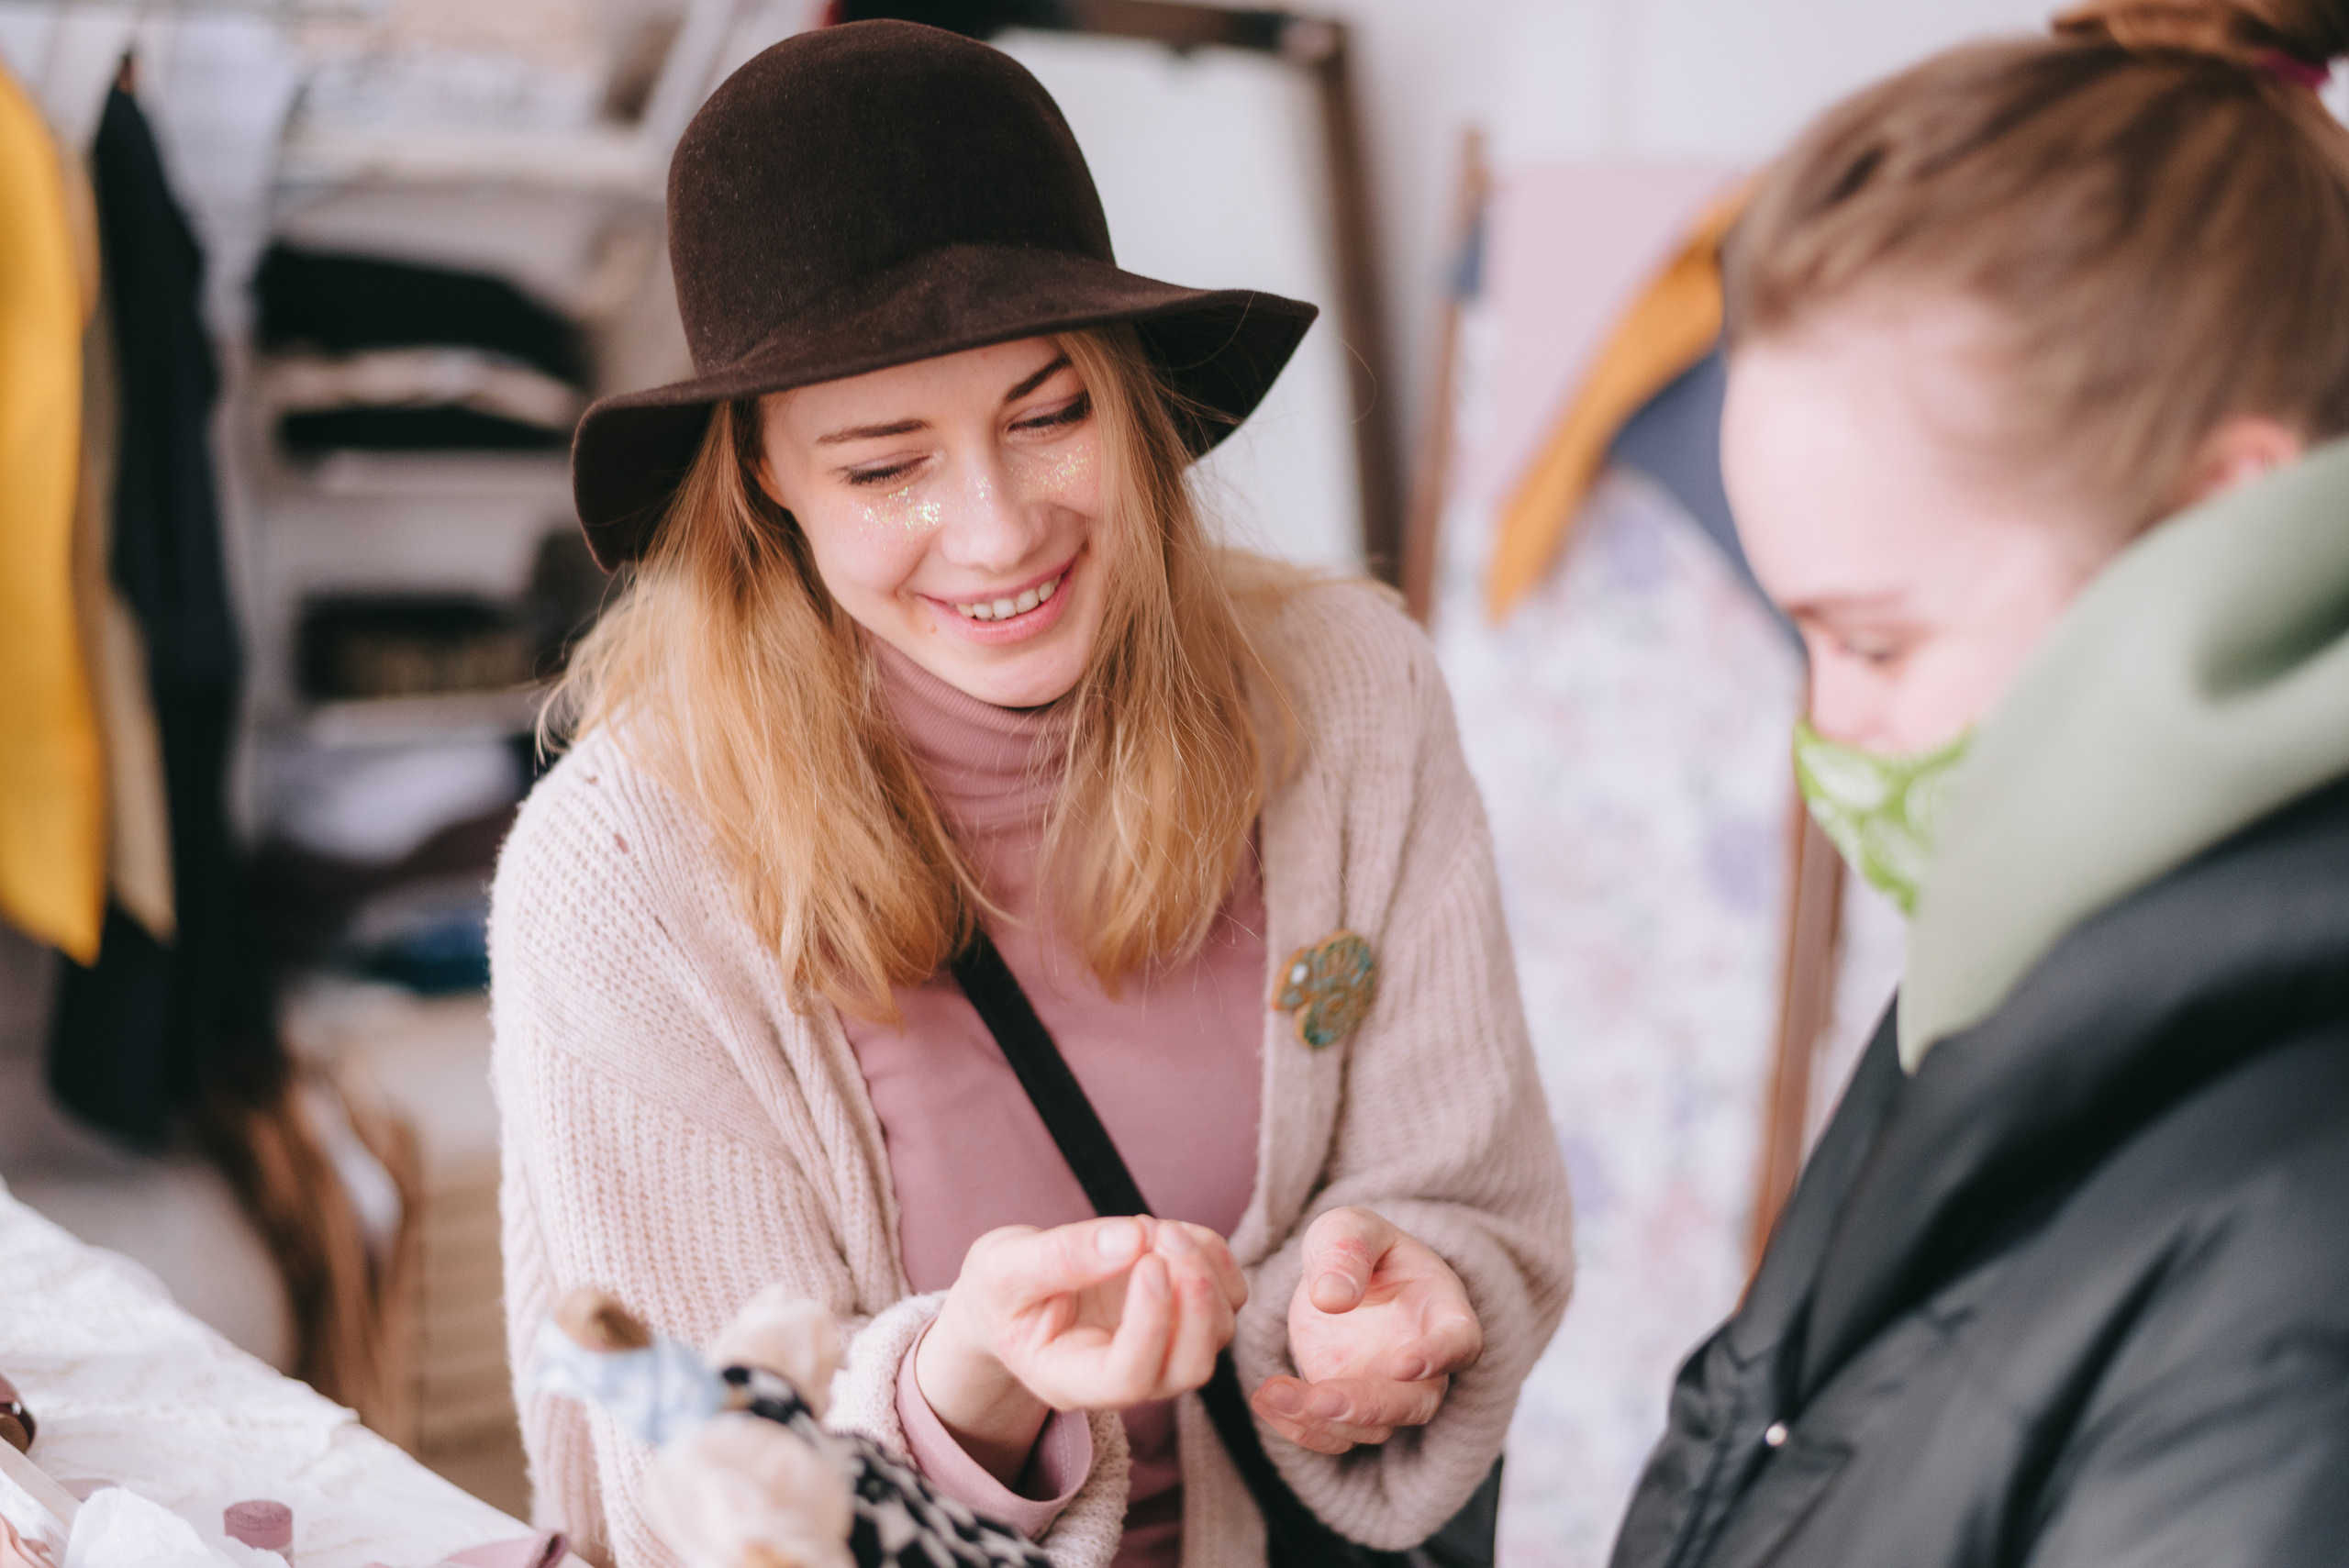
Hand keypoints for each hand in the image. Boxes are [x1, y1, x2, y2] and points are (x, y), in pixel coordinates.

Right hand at [919, 1217, 1244, 1482]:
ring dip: (1202, 1270)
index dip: (1150, 1325)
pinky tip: (1175, 1232)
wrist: (1015, 1291)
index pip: (1127, 1379)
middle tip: (1162, 1235)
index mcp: (1069, 1380)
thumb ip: (1059, 1257)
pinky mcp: (1184, 1316)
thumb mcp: (1004, 1268)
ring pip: (1218, 1331)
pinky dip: (1214, 1257)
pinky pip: (1227, 1296)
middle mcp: (1124, 1377)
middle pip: (1188, 1368)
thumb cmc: (1003, 1289)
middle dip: (1192, 1299)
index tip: (1147, 1262)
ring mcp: (1161, 1350)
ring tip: (1157, 1228)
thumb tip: (1131, 1239)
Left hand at [1251, 1207, 1482, 1454]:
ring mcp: (1388, 1393)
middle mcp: (1426, 1365)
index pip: (1458, 1342)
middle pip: (1416, 1403)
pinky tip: (1265, 1400)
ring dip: (1322, 1420)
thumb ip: (1347, 1253)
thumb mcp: (1350, 1228)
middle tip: (1320, 1399)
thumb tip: (1332, 1299)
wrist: (1338, 1277)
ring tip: (1271, 1393)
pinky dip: (1299, 1427)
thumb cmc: (1357, 1246)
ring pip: (1373, 1428)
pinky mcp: (1350, 1409)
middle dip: (1369, 1407)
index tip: (1403, 1365)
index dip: (1437, 1357)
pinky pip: (1333, 1434)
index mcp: (1443, 1311)